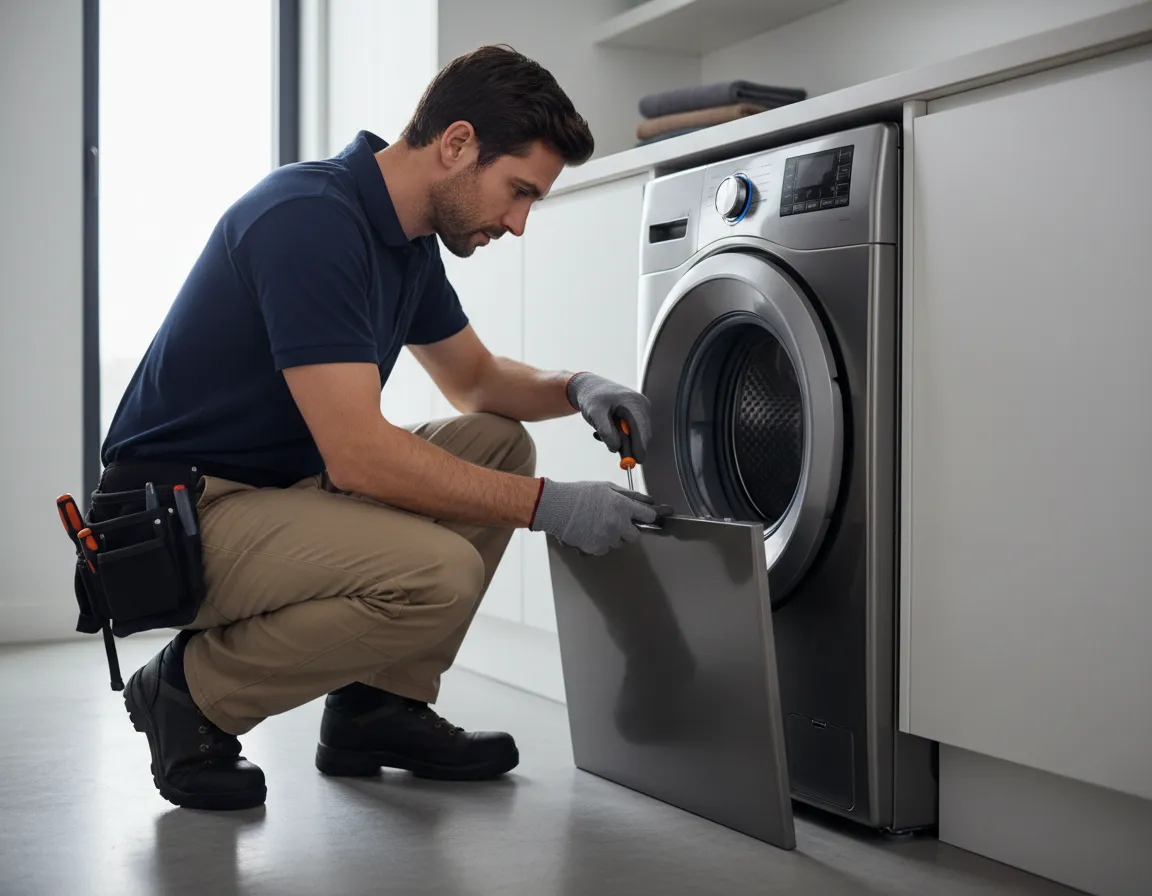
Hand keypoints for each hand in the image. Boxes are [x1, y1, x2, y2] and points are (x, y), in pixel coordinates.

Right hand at [530, 479, 673, 555]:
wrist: (557, 507)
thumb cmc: (581, 494)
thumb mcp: (607, 487)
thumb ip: (630, 496)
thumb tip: (650, 502)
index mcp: (623, 506)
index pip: (648, 516)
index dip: (646, 516)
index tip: (643, 516)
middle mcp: (618, 524)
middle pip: (635, 536)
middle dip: (629, 530)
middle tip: (617, 522)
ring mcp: (607, 538)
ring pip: (619, 543)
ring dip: (614, 536)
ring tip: (598, 525)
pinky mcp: (596, 548)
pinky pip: (605, 548)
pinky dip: (601, 543)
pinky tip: (591, 532)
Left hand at [567, 373, 651, 463]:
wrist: (590, 387)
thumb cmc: (592, 398)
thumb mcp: (594, 414)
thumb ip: (605, 431)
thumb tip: (616, 448)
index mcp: (633, 402)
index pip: (641, 427)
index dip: (640, 445)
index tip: (638, 460)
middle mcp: (641, 405)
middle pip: (641, 434)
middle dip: (628, 446)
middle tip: (615, 452)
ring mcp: (641, 411)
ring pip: (637, 436)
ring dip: (621, 441)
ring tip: (600, 433)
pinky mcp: (637, 416)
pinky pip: (633, 433)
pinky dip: (621, 437)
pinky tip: (606, 431)